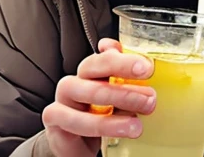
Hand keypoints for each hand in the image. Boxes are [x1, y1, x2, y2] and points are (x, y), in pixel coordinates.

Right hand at [42, 38, 155, 156]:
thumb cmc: (98, 119)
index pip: (106, 56)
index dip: (125, 60)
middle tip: (149, 95)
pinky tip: (118, 130)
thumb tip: (144, 66)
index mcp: (91, 71)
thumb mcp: (116, 101)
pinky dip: (101, 124)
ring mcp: (63, 95)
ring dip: (118, 105)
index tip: (147, 68)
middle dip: (123, 74)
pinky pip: (76, 119)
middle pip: (94, 66)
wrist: (74, 145)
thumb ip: (126, 83)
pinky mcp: (54, 117)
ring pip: (89, 92)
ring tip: (137, 122)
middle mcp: (76, 78)